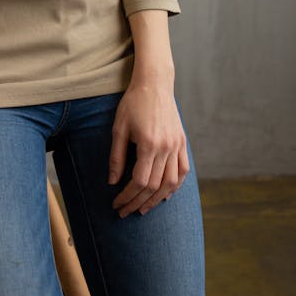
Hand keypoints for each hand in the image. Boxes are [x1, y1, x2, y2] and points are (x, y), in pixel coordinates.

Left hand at [108, 78, 188, 216]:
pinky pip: (183, 170)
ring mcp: (177, 145)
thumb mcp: (119, 128)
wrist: (154, 84)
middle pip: (155, 186)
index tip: (117, 204)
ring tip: (143, 208)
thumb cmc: (132, 104)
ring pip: (171, 183)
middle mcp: (166, 147)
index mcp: (149, 144)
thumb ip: (116, 157)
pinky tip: (165, 194)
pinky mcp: (182, 142)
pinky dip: (175, 186)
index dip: (127, 196)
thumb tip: (112, 182)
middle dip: (138, 202)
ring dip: (157, 199)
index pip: (139, 181)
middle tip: (125, 211)